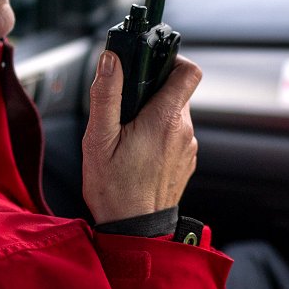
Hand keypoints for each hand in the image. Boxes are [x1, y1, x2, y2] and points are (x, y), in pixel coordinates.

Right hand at [82, 50, 201, 223]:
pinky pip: (175, 135)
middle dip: (152, 92)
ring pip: (175, 114)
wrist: (134, 230)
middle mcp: (184, 131)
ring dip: (154, 114)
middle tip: (126, 107)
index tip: (152, 62)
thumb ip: (106, 95)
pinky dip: (159, 134)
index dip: (173, 59)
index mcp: (165, 119)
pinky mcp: (186, 160)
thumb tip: (110, 60)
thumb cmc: (115, 190)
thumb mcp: (98, 140)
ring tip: (128, 134)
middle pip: (177, 92)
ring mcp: (188, 147)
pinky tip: (138, 151)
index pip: (189, 71)